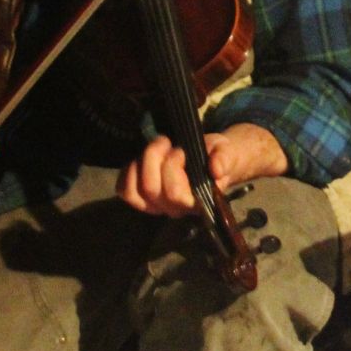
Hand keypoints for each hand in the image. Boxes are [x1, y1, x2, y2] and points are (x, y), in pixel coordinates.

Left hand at [118, 123, 288, 217]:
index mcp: (197, 201)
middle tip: (165, 141)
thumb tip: (217, 168)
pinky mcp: (142, 199)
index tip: (182, 150)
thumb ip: (224, 158)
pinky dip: (127, 173)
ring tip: (152, 150)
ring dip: (140, 164)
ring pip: (134, 192)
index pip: (175, 194)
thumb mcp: (227, 152)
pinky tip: (140, 159)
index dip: (172, 167)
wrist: (211, 160)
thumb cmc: (218, 156)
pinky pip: (124, 191)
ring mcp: (157, 206)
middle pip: (151, 189)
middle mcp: (175, 209)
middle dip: (154, 158)